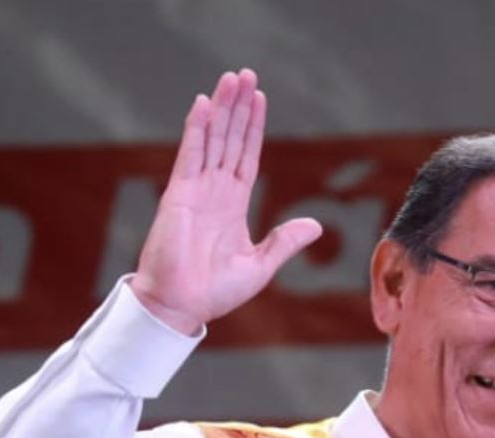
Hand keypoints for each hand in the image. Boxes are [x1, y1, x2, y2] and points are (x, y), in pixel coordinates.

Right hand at [130, 69, 323, 333]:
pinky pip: (190, 154)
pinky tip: (205, 104)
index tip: (259, 99)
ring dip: (221, 108)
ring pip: (211, 139)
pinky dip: (197, 128)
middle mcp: (214, 192)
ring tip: (229, 78)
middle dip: (238, 107)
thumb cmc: (215, 292)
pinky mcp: (179, 194)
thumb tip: (315, 225)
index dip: (253, 128)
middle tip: (244, 74)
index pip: (246, 157)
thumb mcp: (261, 265)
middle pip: (229, 139)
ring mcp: (195, 190)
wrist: (182, 305)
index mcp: (233, 206)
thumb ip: (284, 241)